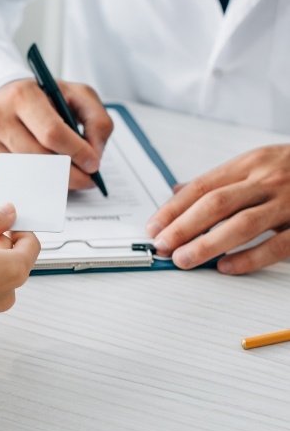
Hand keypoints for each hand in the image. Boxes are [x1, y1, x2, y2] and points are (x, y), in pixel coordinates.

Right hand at [0, 78, 113, 188]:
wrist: (1, 97)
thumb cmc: (41, 97)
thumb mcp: (76, 95)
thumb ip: (96, 120)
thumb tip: (94, 156)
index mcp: (22, 95)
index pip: (52, 132)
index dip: (76, 152)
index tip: (93, 164)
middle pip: (39, 158)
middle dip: (69, 174)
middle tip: (86, 179)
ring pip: (27, 174)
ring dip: (52, 180)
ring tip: (67, 174)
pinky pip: (14, 181)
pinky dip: (32, 181)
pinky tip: (41, 171)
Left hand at [146, 145, 289, 273]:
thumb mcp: (257, 162)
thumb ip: (220, 180)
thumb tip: (177, 193)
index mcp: (249, 164)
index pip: (201, 187)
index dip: (173, 209)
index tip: (153, 228)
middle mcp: (267, 180)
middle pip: (215, 204)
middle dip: (183, 227)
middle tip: (161, 246)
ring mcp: (289, 202)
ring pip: (242, 224)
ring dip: (208, 244)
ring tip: (184, 260)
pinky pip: (278, 244)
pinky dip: (250, 258)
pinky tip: (227, 268)